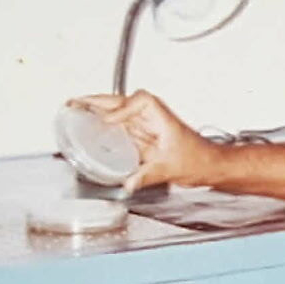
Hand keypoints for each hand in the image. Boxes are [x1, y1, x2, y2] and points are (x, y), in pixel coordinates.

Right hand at [68, 91, 220, 189]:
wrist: (210, 165)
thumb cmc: (200, 159)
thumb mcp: (170, 168)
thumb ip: (148, 176)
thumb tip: (128, 182)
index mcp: (161, 117)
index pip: (139, 102)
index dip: (121, 109)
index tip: (106, 120)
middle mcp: (152, 116)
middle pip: (121, 100)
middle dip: (96, 100)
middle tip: (75, 103)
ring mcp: (146, 124)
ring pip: (118, 110)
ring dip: (96, 108)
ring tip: (76, 109)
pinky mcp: (143, 134)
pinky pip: (119, 124)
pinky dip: (103, 123)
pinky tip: (91, 127)